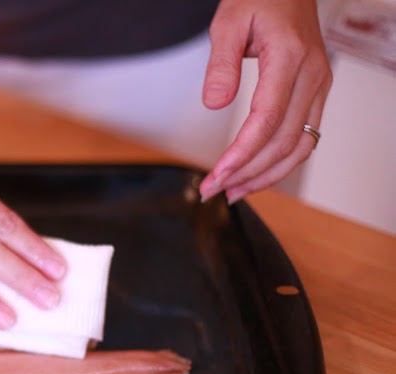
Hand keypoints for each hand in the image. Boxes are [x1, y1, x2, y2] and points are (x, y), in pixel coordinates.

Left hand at [198, 0, 332, 201]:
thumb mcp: (229, 22)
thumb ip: (221, 64)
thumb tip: (215, 103)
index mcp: (290, 58)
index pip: (267, 120)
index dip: (242, 154)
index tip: (218, 174)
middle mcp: (312, 76)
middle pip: (284, 141)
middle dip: (248, 172)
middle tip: (214, 190)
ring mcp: (319, 86)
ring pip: (301, 146)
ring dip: (267, 175)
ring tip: (233, 191)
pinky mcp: (316, 92)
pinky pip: (305, 137)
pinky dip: (282, 162)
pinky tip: (256, 174)